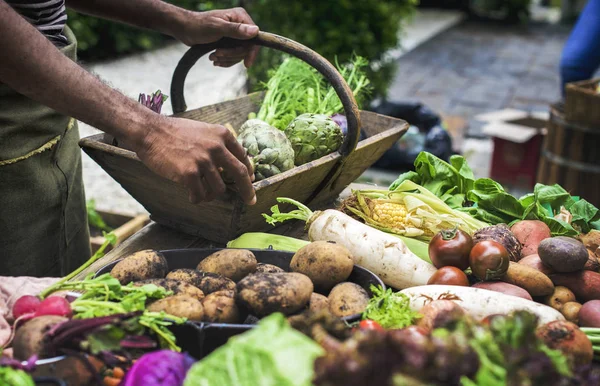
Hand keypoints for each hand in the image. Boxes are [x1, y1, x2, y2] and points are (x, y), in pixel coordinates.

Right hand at [136, 116, 255, 204]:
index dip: (248, 172)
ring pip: (218, 189)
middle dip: (247, 190)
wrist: (151, 132)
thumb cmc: (175, 133)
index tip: (250, 181)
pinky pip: (200, 195)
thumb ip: (219, 144)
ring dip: (210, 194)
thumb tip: (233, 165)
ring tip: (200, 191)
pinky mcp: (189, 173)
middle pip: (240, 174)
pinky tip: (191, 195)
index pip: (242, 157)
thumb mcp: (204, 130)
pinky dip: (196, 198)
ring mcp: (203, 161)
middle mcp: (216, 147)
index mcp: (222, 135)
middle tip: (250, 201)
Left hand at [175, 7, 259, 67]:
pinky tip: (214, 60)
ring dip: (226, 58)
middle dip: (231, 54)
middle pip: (246, 48)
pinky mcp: (228, 43)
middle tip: (217, 54)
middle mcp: (240, 25)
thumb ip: (236, 30)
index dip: (251, 51)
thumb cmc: (199, 25)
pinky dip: (224, 60)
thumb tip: (255, 31)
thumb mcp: (217, 28)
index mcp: (240, 17)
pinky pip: (233, 56)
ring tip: (213, 56)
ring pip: (239, 54)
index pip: (254, 37)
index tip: (246, 64)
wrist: (185, 29)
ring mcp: (234, 35)